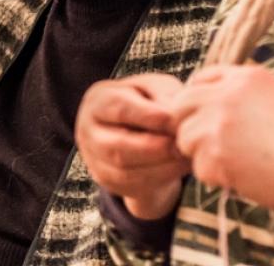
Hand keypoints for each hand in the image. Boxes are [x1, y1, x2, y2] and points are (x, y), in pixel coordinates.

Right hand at [75, 74, 188, 219]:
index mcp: (97, 100)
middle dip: (155, 148)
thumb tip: (174, 118)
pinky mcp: (105, 179)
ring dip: (161, 166)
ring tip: (185, 157)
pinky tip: (178, 167)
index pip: (118, 109)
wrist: (134, 130)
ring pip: (125, 171)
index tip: (176, 121)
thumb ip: (164, 94)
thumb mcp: (154, 89)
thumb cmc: (146, 103)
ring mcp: (93, 158)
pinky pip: (133, 185)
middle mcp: (88, 130)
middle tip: (183, 145)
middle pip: (117, 146)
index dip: (148, 116)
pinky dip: (160, 178)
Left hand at [172, 65, 273, 214]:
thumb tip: (205, 100)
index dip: (198, 98)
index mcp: (247, 78)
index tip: (204, 115)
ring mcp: (219, 122)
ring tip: (238, 162)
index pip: (202, 79)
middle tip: (211, 144)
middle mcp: (227, 95)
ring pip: (186, 138)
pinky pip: (199, 167)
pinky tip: (243, 177)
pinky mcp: (216, 152)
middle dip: (190, 125)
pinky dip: (216, 176)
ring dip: (203, 154)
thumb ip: (242, 96)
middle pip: (181, 105)